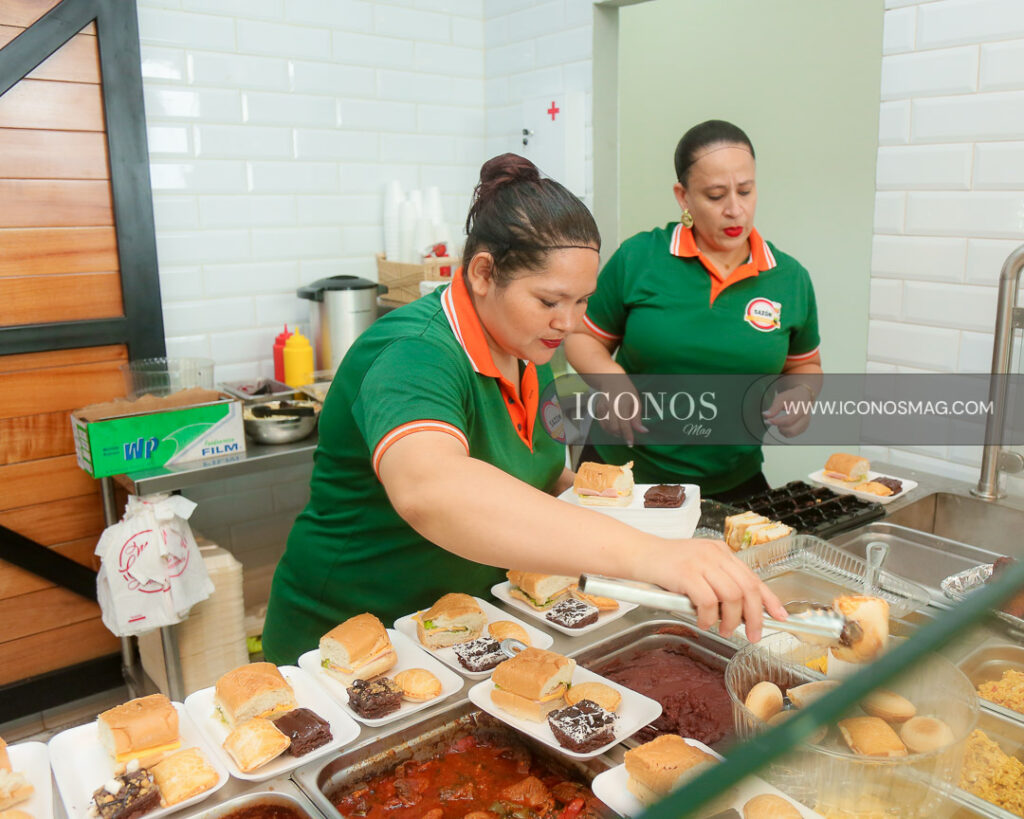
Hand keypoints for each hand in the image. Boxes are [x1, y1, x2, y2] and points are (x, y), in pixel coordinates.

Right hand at [591, 382, 647, 445]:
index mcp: (622, 404)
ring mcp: (603, 408)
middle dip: (621, 434)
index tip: (631, 443)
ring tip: (621, 430)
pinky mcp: (598, 410)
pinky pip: (602, 425)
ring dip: (615, 433)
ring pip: (607, 427)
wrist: (611, 380)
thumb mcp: (636, 402)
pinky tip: (614, 427)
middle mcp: (611, 406)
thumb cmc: (626, 391)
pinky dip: (608, 429)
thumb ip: (637, 418)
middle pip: (614, 427)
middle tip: (627, 434)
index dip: (628, 435)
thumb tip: (643, 431)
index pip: (624, 424)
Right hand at [651, 538, 786, 642]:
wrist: (638, 554)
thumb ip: (718, 581)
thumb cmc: (665, 565)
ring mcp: (700, 562)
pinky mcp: (686, 573)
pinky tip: (702, 622)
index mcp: (721, 552)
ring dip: (731, 620)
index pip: (753, 577)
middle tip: (752, 634)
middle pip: (747, 588)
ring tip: (724, 630)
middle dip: (754, 616)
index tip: (780, 616)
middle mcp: (714, 554)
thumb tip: (739, 611)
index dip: (770, 599)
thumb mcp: (698, 567)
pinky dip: (708, 617)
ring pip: (732, 596)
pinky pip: (707, 601)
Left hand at [762, 385, 813, 436]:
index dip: (776, 422)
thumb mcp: (782, 398)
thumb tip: (765, 415)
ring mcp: (805, 424)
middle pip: (791, 430)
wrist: (804, 395)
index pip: (788, 420)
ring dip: (782, 430)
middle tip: (773, 421)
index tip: (767, 421)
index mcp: (801, 409)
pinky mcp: (803, 428)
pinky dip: (785, 432)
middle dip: (780, 427)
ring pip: (791, 433)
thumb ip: (774, 407)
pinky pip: (792, 434)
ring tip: (778, 422)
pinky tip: (782, 424)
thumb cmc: (792, 396)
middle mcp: (805, 418)